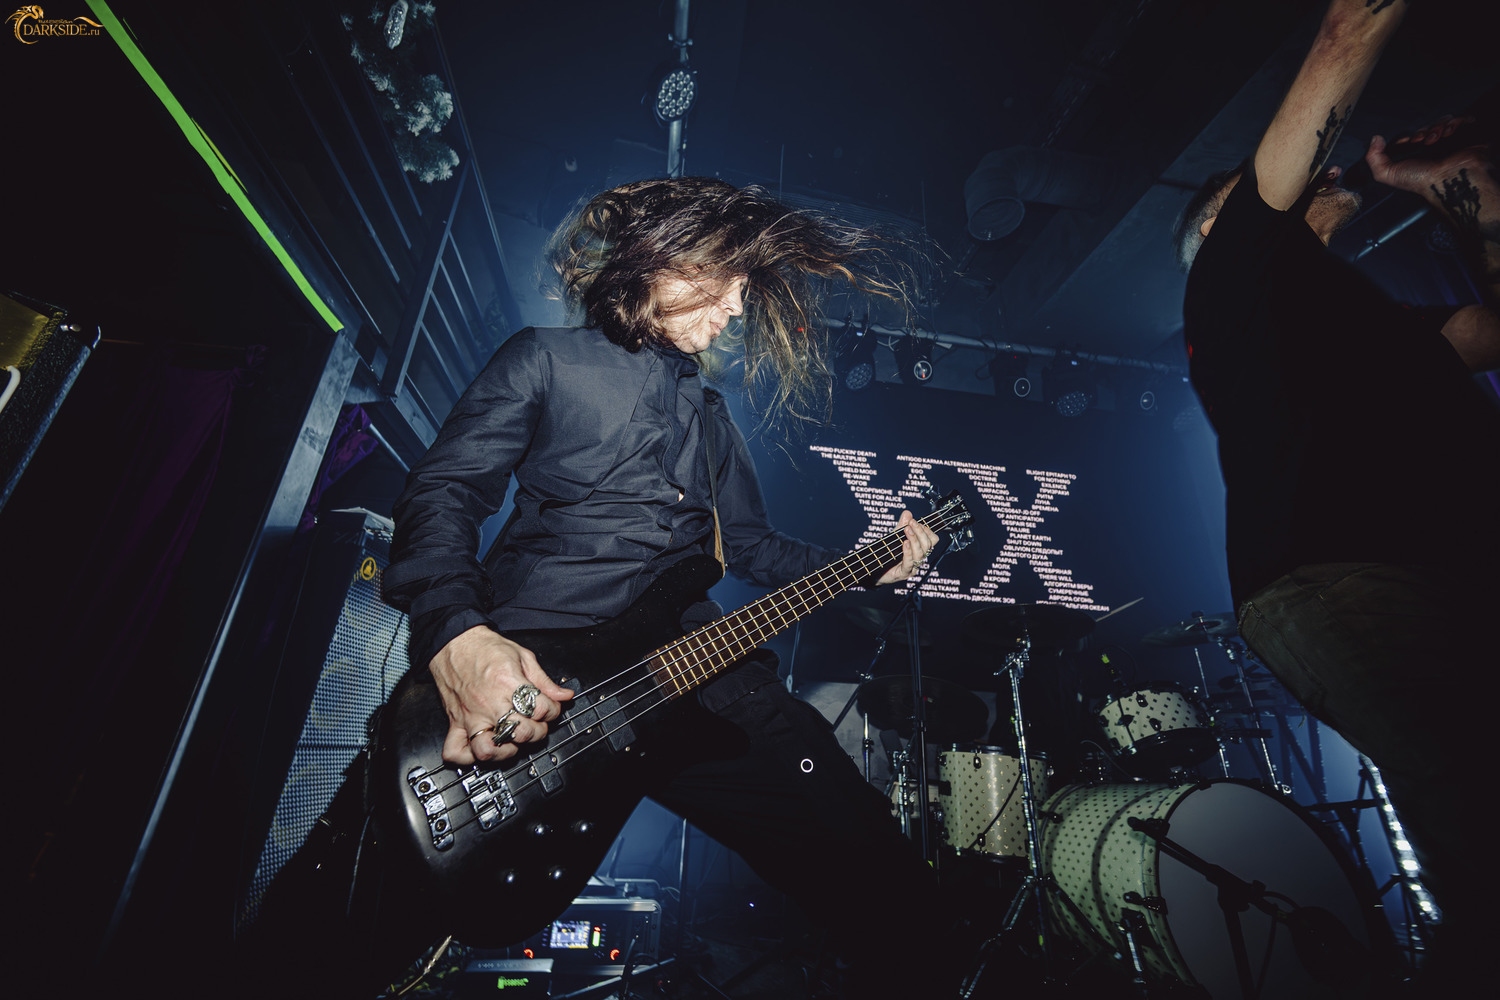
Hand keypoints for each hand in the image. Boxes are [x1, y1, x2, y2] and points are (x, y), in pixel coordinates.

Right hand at [429, 625, 573, 764]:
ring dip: (507, 750)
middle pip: (522, 732)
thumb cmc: (484, 648)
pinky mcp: (455, 722)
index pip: (542, 708)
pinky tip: (484, 747)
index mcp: (508, 682)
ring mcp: (470, 716)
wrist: (454, 643)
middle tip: (536, 723)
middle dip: (538, 731)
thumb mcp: (522, 656)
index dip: (553, 710)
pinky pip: (457, 751)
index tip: (551, 707)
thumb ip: (543, 680)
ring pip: (489, 750)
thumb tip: (563, 695)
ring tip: (513, 740)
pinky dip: (469, 757)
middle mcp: (489, 702)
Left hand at [874, 510, 938, 585]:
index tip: (915, 522)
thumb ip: (901, 525)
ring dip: (914, 540)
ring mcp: (912, 567)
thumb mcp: (894, 537)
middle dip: (920, 532)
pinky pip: (909, 563)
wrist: (875, 570)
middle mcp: (918, 558)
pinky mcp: (904, 573)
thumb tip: (907, 513)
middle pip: (927, 545)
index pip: (932, 540)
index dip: (927, 530)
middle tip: (911, 523)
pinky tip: (905, 543)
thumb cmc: (887, 554)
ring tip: (907, 530)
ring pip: (920, 554)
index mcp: (920, 549)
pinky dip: (908, 552)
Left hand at [1365, 116, 1492, 199]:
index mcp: (1417, 156)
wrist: (1448, 180)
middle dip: (1424, 130)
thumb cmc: (1422, 181)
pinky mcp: (1467, 135)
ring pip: (1443, 120)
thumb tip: (1374, 139)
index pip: (1412, 136)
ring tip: (1436, 139)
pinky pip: (1462, 119)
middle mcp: (1434, 148)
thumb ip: (1373, 158)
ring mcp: (1451, 141)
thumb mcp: (1388, 174)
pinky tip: (1449, 132)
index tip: (1409, 140)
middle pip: (1428, 126)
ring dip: (1437, 126)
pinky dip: (1454, 122)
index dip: (1409, 135)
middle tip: (1423, 141)